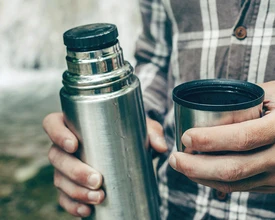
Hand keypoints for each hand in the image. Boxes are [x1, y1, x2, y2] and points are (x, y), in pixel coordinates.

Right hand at [43, 113, 166, 216]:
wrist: (130, 150)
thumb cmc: (130, 132)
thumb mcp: (142, 128)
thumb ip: (152, 133)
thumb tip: (160, 147)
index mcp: (74, 124)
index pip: (52, 124)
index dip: (57, 134)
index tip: (74, 145)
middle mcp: (64, 146)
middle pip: (57, 157)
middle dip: (75, 171)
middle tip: (97, 180)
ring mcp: (65, 167)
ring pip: (59, 180)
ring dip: (76, 192)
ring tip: (98, 198)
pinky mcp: (70, 185)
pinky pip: (64, 198)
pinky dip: (73, 206)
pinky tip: (86, 211)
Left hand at [168, 81, 274, 192]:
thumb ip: (248, 98)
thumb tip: (214, 107)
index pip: (241, 138)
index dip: (209, 139)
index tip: (186, 137)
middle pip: (233, 168)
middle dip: (197, 166)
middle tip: (175, 158)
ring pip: (235, 183)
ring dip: (203, 177)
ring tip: (182, 166)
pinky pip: (243, 188)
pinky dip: (219, 183)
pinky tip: (202, 175)